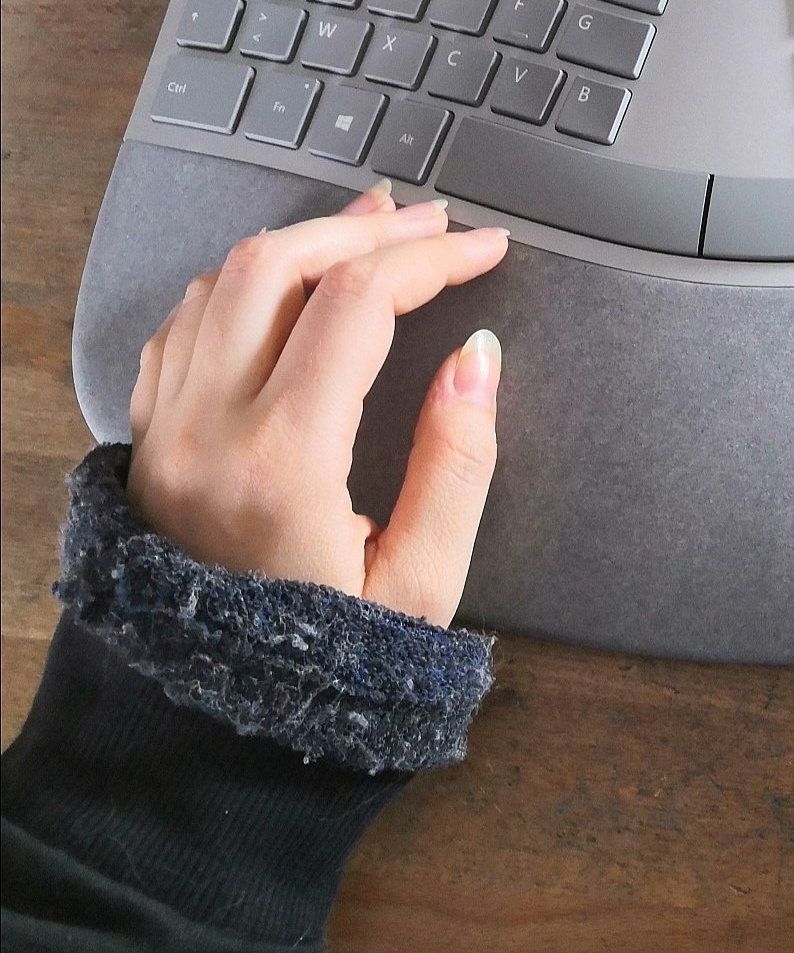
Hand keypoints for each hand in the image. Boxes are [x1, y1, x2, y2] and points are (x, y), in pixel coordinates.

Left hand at [126, 181, 510, 626]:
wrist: (213, 728)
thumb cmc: (328, 666)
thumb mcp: (424, 581)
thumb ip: (458, 461)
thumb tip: (476, 359)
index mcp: (283, 460)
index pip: (359, 306)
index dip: (431, 260)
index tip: (483, 249)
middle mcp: (208, 430)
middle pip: (279, 267)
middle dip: (364, 231)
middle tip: (430, 224)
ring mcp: (167, 432)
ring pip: (222, 282)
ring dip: (301, 243)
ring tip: (366, 232)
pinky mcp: (149, 443)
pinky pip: (182, 324)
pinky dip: (241, 284)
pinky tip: (285, 284)